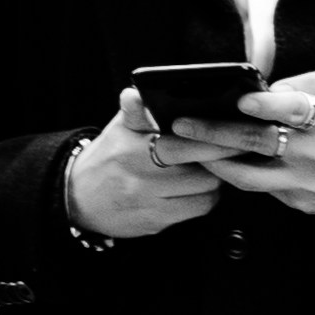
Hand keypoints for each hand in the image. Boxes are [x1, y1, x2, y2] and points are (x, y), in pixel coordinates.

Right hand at [60, 97, 230, 240]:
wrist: (79, 198)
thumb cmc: (108, 157)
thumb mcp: (118, 128)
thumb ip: (135, 110)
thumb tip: (136, 93)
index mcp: (131, 149)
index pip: (181, 142)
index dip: (210, 136)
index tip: (229, 128)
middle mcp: (138, 177)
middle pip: (200, 167)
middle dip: (222, 154)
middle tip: (235, 144)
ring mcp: (148, 202)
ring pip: (204, 189)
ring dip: (216, 176)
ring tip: (215, 163)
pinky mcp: (156, 222)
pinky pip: (198, 209)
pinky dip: (207, 196)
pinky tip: (201, 185)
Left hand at [197, 66, 314, 219]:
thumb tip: (270, 89)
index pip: (299, 112)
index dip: (268, 107)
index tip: (241, 100)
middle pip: (260, 143)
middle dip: (216, 132)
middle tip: (182, 123)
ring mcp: (308, 183)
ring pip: (249, 176)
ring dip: (214, 160)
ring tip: (187, 147)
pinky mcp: (301, 203)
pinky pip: (261, 188)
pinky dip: (235, 174)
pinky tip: (216, 160)